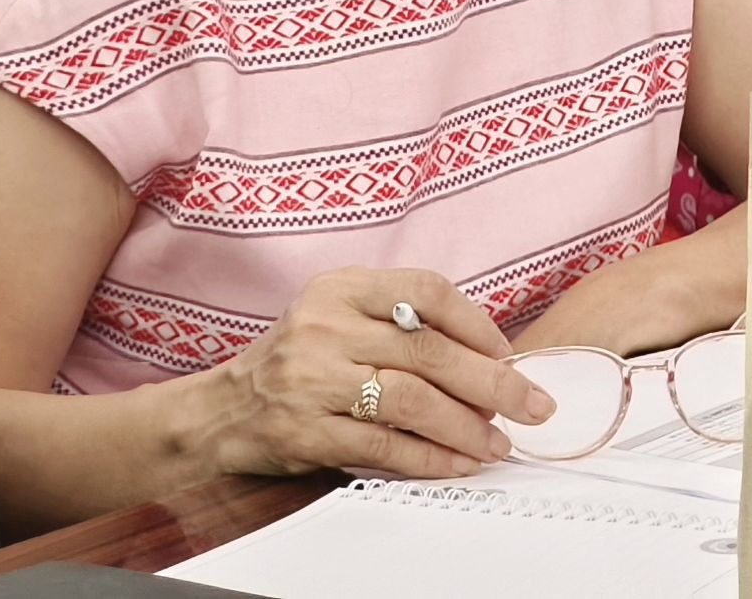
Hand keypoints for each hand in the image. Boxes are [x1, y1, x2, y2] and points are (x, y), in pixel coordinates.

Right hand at [209, 268, 553, 483]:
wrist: (221, 412)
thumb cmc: (298, 362)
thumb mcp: (339, 318)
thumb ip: (401, 325)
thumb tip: (490, 359)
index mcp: (341, 288)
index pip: (426, 290)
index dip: (477, 323)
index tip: (509, 354)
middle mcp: (326, 327)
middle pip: (428, 350)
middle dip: (492, 382)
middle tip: (530, 405)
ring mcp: (313, 380)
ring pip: (411, 400)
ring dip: (466, 427)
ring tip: (498, 443)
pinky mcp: (306, 432)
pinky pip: (383, 446)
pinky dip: (429, 457)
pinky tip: (457, 463)